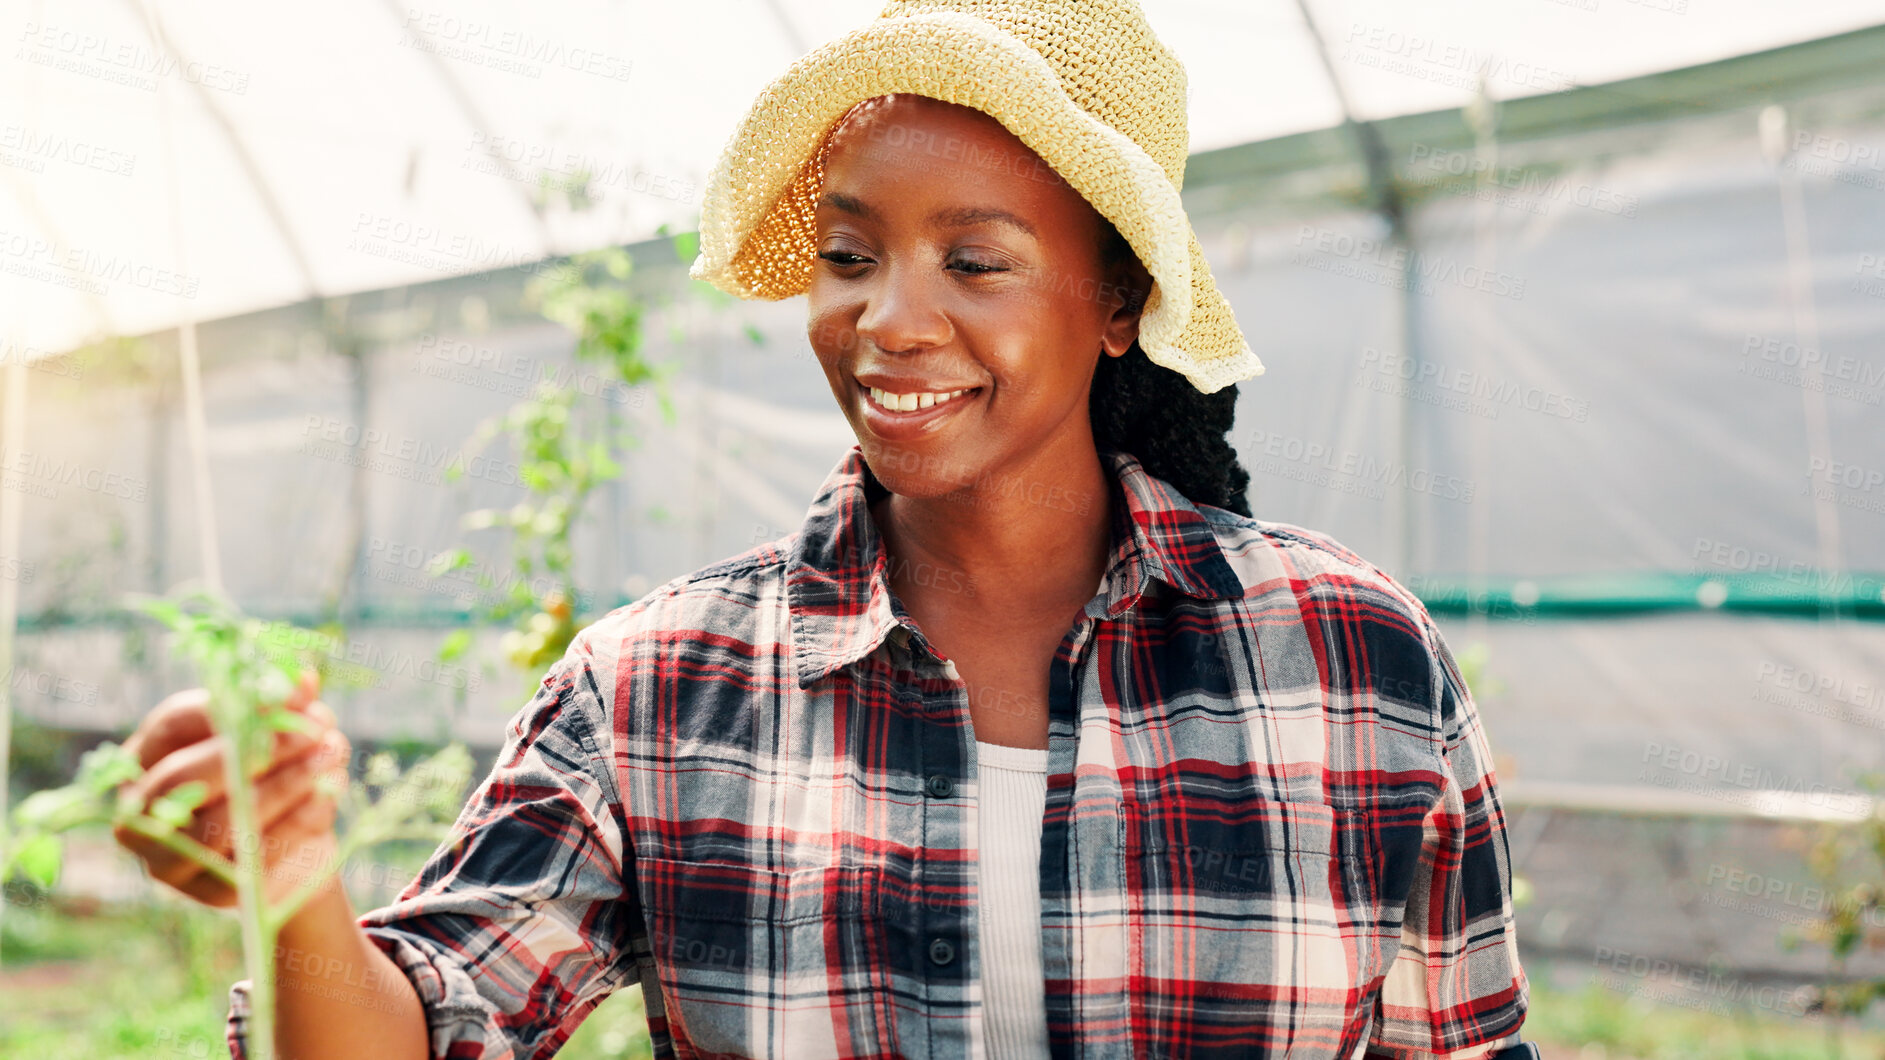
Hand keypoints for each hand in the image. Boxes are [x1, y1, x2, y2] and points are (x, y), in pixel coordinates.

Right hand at [111, 670, 350, 908]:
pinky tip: (328, 794)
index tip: (290, 694)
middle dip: (255, 750)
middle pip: (183, 778)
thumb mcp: (280, 732)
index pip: (173, 724)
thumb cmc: (274, 772)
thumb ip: (284, 706)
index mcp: (145, 757)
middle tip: (312, 731)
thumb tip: (301, 679)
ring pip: (220, 821)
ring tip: (331, 753)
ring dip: (285, 784)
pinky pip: (254, 857)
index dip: (232, 706)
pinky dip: (298, 821)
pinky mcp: (210, 890)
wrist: (294, 843)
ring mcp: (168, 858)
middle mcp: (142, 810)